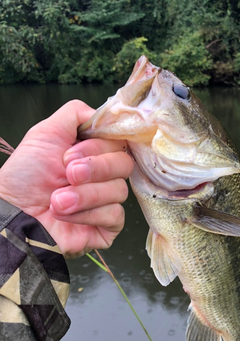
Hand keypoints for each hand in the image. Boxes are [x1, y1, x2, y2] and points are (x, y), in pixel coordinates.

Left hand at [0, 100, 132, 257]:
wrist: (13, 213)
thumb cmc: (25, 177)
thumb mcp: (46, 133)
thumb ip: (76, 114)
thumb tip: (104, 115)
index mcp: (93, 152)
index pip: (118, 142)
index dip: (98, 146)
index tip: (69, 154)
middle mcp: (104, 176)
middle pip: (124, 164)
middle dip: (94, 169)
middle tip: (67, 174)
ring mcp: (108, 202)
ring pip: (120, 190)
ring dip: (85, 195)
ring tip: (57, 200)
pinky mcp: (109, 227)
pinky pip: (115, 214)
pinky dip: (88, 214)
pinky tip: (65, 215)